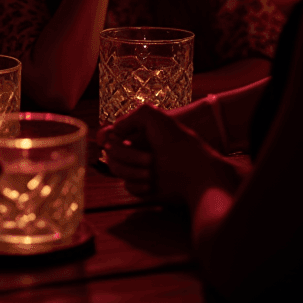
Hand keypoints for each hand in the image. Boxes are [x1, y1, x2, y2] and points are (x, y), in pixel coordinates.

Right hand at [100, 105, 244, 205]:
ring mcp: (139, 167)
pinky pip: (127, 186)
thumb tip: (112, 133)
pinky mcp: (143, 185)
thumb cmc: (177, 143)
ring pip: (116, 169)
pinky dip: (137, 184)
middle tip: (150, 159)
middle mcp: (137, 148)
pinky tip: (152, 183)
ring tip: (151, 172)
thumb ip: (128, 117)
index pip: (110, 133)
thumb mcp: (153, 116)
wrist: (195, 173)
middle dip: (127, 156)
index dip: (107, 138)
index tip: (113, 140)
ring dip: (132, 170)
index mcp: (139, 131)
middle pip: (110, 152)